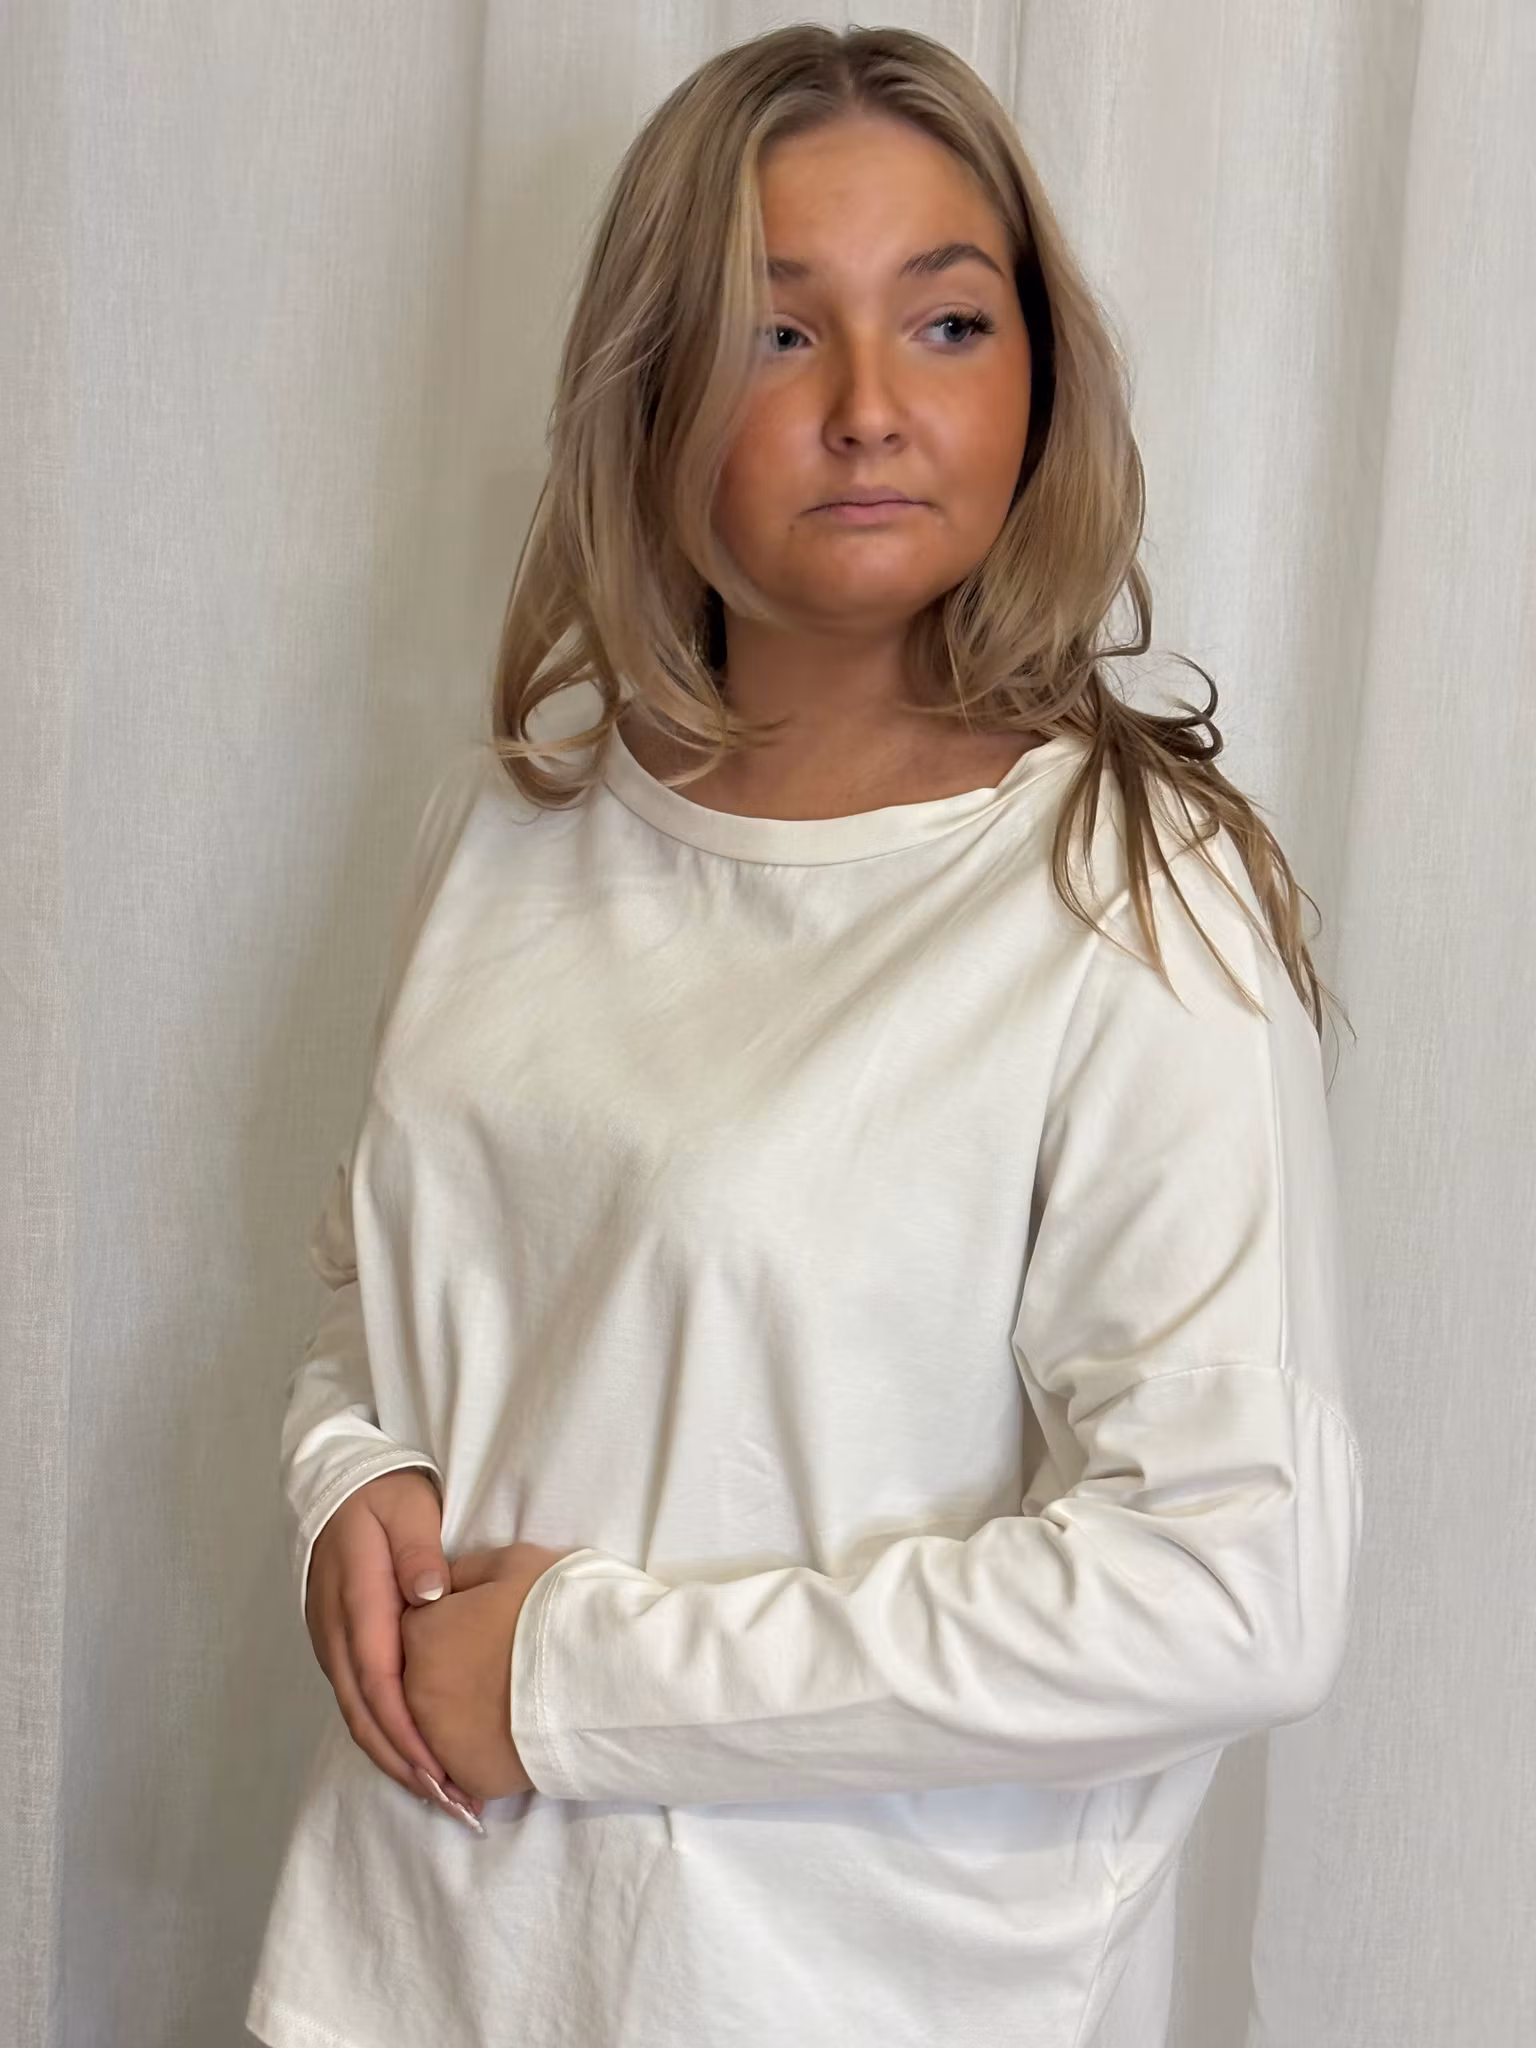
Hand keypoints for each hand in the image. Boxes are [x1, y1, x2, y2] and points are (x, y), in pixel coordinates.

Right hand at [305, 1468, 483, 1817]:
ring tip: (440, 1793)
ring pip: (356, 1714)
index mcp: (357, 1599)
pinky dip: (383, 1733)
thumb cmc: (383, 1495)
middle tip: (451, 1802)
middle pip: (364, 1714)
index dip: (408, 1732)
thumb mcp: (407, 1510)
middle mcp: (336, 1630)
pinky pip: (357, 1700)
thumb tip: (430, 1595)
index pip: (379, 1681)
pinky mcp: (338, 1643)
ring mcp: (332, 1639)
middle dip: (404, 1764)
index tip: (441, 1769)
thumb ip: (417, 1552)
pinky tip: (413, 1754)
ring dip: (393, 1758)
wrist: (341, 1482)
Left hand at [401, 1541, 575, 1801]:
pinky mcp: (471, 1778)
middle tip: (497, 1662)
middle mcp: (416, 1693)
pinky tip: (513, 1733)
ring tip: (506, 1700)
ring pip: (436, 1726)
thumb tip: (442, 1585)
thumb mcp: (509, 1563)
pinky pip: (463, 1764)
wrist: (605, 1672)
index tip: (480, 1623)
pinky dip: (481, 1751)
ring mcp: (440, 1742)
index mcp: (421, 1634)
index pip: (416, 1625)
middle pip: (421, 1678)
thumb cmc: (557, 1607)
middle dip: (450, 1669)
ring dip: (460, 1713)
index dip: (449, 1621)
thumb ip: (462, 1574)